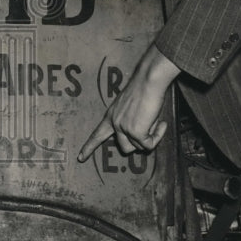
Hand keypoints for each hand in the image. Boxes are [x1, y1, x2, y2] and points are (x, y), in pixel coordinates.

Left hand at [77, 46, 179, 161]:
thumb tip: (142, 140)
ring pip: (139, 147)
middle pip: (125, 147)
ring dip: (149, 137)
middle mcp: (115, 123)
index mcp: (111, 116)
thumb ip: (130, 122)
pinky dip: (157, 136)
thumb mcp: (130, 107)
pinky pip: (149, 145)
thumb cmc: (143, 90)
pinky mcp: (136, 132)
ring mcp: (124, 128)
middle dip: (138, 142)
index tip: (80, 158)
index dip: (89, 147)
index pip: (97, 135)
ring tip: (154, 120)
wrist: (148, 82)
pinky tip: (160, 123)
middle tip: (149, 129)